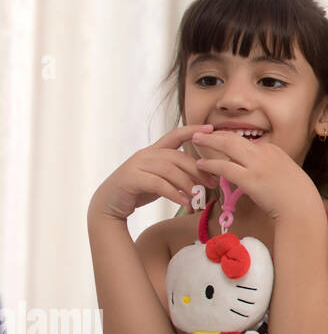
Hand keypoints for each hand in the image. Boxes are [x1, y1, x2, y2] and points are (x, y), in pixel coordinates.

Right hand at [89, 124, 219, 220]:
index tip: (210, 128)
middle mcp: (145, 154)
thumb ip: (177, 173)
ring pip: (169, 170)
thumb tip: (205, 176)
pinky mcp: (131, 179)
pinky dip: (174, 193)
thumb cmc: (138, 190)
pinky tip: (184, 202)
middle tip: (213, 184)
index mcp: (154, 151)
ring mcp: (136, 165)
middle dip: (198, 170)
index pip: (175, 135)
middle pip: (177, 157)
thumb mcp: (160, 178)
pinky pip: (158, 184)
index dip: (192, 130)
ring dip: (187, 183)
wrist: (108, 205)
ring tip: (198, 196)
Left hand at [190, 129, 318, 222]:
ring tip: (196, 141)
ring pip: (227, 146)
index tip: (217, 139)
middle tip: (200, 133)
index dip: (228, 139)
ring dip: (209, 142)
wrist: (301, 206)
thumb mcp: (284, 173)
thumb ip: (269, 168)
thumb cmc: (295, 195)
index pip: (245, 141)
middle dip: (215, 134)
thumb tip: (255, 171)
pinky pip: (224, 167)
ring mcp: (256, 165)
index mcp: (273, 150)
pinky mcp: (249, 179)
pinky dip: (210, 164)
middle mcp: (264, 153)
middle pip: (234, 138)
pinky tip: (200, 164)